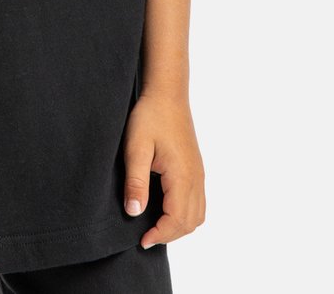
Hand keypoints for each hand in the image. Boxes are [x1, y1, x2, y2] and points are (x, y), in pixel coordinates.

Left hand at [122, 90, 205, 248]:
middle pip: (191, 222)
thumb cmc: (150, 116)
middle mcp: (196, 178)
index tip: (141, 240)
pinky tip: (165, 209)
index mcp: (182, 176)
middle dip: (169, 234)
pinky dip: (185, 214)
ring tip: (155, 226)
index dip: (160, 234)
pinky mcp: (196, 169)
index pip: (177, 220)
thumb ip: (136, 181)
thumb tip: (134, 213)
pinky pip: (197, 202)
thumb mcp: (136, 148)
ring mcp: (199, 174)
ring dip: (179, 226)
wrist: (167, 94)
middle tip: (145, 236)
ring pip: (197, 214)